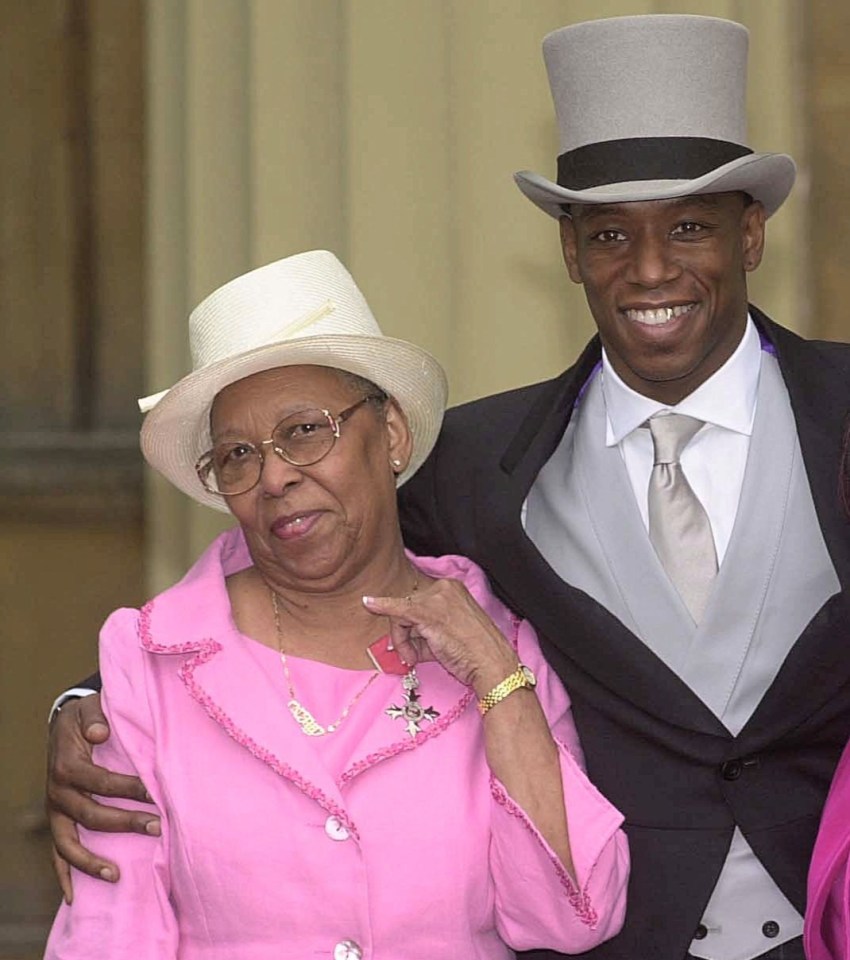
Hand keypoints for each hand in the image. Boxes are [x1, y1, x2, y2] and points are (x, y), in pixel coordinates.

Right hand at [46, 694, 159, 902]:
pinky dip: (64, 875)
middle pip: (91, 815)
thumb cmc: (84, 718)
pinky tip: (73, 896)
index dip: (130, 789)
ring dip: (91, 863)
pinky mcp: (57, 821)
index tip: (157, 793)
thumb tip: (100, 733)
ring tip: (117, 875)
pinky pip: (57, 853)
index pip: (102, 783)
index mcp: (67, 766)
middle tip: (158, 826)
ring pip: (68, 844)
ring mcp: (56, 811)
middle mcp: (57, 793)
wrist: (64, 725)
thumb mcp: (87, 708)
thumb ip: (94, 717)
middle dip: (126, 823)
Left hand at [362, 578, 516, 694]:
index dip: (409, 622)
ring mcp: (436, 598)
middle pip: (408, 606)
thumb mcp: (448, 635)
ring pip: (402, 614)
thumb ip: (425, 630)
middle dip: (404, 633)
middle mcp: (444, 587)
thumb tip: (401, 638)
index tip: (406, 635)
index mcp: (453, 588)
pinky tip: (368, 603)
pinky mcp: (426, 612)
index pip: (419, 601)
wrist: (491, 664)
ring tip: (413, 658)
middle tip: (410, 656)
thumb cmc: (475, 654)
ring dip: (402, 640)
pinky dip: (381, 606)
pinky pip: (397, 608)